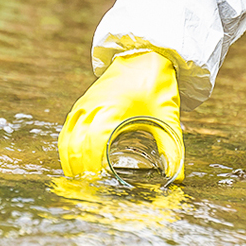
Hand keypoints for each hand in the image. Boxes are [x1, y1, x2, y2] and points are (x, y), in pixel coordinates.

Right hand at [58, 51, 183, 179]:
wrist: (147, 55)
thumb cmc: (158, 85)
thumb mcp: (168, 116)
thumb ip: (173, 148)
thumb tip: (178, 178)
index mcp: (114, 108)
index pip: (94, 142)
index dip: (93, 165)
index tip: (99, 183)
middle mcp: (93, 106)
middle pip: (75, 144)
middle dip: (80, 170)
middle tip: (89, 190)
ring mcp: (84, 104)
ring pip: (67, 138)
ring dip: (71, 161)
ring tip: (81, 182)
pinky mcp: (82, 104)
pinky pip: (68, 130)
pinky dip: (68, 148)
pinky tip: (76, 164)